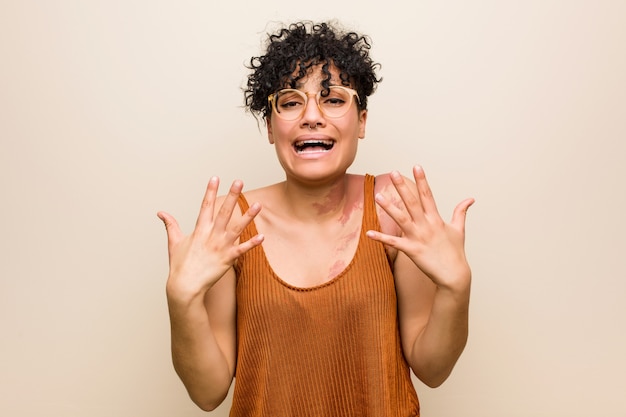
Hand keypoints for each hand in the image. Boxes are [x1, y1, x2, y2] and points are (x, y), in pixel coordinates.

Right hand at [157, 177, 263, 299]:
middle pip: (223, 212)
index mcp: (199, 230)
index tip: (215, 178)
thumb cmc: (179, 265)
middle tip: (239, 181)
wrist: (185, 286)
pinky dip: (252, 244)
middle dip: (232, 196)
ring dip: (248, 216)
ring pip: (237, 228)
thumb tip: (161, 213)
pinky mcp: (227, 259)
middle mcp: (211, 235)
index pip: (205, 206)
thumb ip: (170, 225)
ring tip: (258, 205)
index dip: (210, 191)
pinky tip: (262, 236)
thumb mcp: (173, 242)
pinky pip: (242, 250)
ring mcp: (220, 247)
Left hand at [366, 166, 473, 289]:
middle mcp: (427, 226)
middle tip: (393, 173)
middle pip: (412, 202)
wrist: (454, 275)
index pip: (428, 195)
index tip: (416, 166)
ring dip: (389, 207)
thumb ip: (461, 212)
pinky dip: (381, 238)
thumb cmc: (455, 252)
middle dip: (403, 187)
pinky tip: (369, 233)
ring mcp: (419, 237)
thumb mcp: (459, 229)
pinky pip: (394, 243)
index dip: (422, 180)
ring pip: (401, 219)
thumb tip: (470, 199)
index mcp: (436, 219)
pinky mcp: (412, 250)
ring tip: (378, 195)